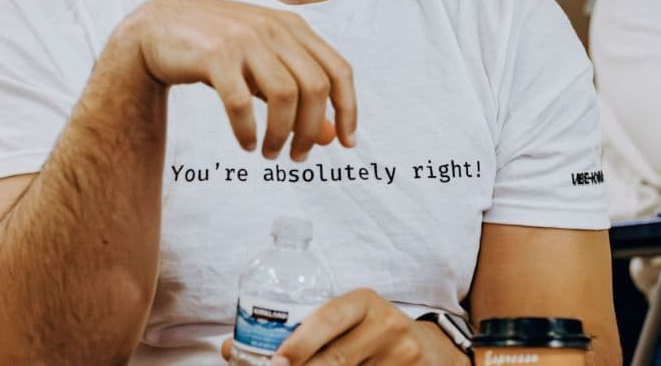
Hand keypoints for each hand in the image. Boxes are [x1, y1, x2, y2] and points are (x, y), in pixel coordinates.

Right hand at [118, 0, 355, 160]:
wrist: (158, 27)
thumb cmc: (217, 49)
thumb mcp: (263, 65)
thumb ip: (296, 94)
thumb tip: (330, 137)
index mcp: (292, 27)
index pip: (338, 70)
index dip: (348, 109)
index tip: (347, 143)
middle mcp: (273, 29)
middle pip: (315, 87)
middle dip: (311, 130)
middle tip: (297, 157)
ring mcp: (244, 39)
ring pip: (284, 96)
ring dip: (281, 134)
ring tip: (268, 153)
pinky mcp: (214, 55)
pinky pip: (241, 103)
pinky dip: (247, 130)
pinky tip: (245, 143)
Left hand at [219, 290, 461, 365]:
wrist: (432, 352)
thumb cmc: (371, 334)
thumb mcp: (346, 320)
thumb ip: (300, 330)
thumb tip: (228, 349)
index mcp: (363, 300)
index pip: (329, 316)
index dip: (300, 342)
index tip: (274, 362)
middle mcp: (386, 324)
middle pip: (337, 359)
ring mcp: (401, 354)